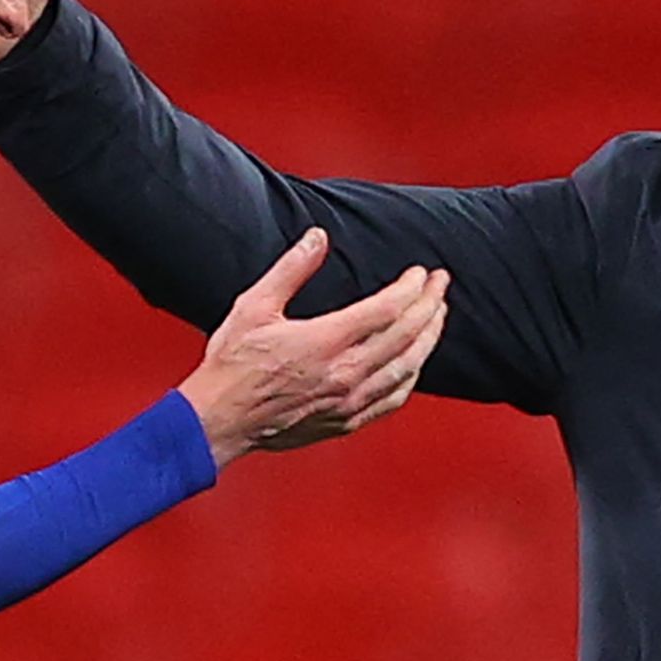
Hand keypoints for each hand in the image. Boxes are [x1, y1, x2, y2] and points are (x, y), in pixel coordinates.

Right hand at [178, 230, 450, 466]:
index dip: (411, 288)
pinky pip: (393, 398)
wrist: (219, 420)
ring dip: (428, 338)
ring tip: (437, 317)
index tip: (421, 273)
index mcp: (325, 342)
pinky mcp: (345, 422)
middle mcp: (344, 374)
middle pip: (406, 336)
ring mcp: (348, 401)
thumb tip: (317, 238)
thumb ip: (291, 269)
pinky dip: (412, 376)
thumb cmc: (232, 366)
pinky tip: (415, 363)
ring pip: (408, 368)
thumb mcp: (254, 306)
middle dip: (430, 305)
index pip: (387, 309)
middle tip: (441, 285)